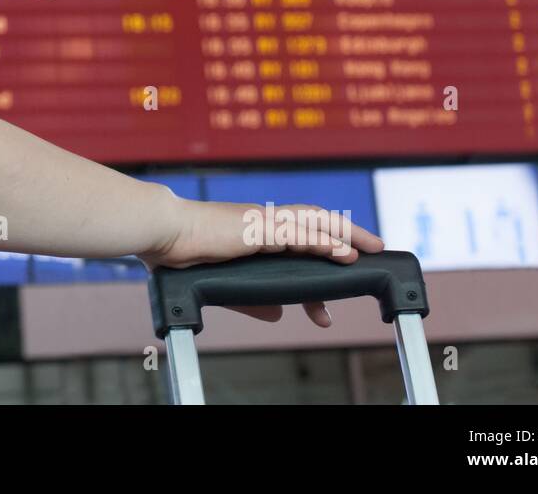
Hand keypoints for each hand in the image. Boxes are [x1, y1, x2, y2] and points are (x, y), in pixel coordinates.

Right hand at [138, 200, 385, 328]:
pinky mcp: (258, 228)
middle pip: (316, 224)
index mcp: (255, 232)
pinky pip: (298, 234)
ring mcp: (262, 222)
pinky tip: (342, 251)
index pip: (298, 243)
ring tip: (370, 248)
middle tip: (375, 250)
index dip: (322, 262)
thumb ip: (253, 299)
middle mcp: (264, 222)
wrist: (162, 232)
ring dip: (345, 234)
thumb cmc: (181, 253)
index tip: (335, 287)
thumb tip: (280, 315)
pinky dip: (323, 241)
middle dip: (348, 235)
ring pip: (314, 223)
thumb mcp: (225, 282)